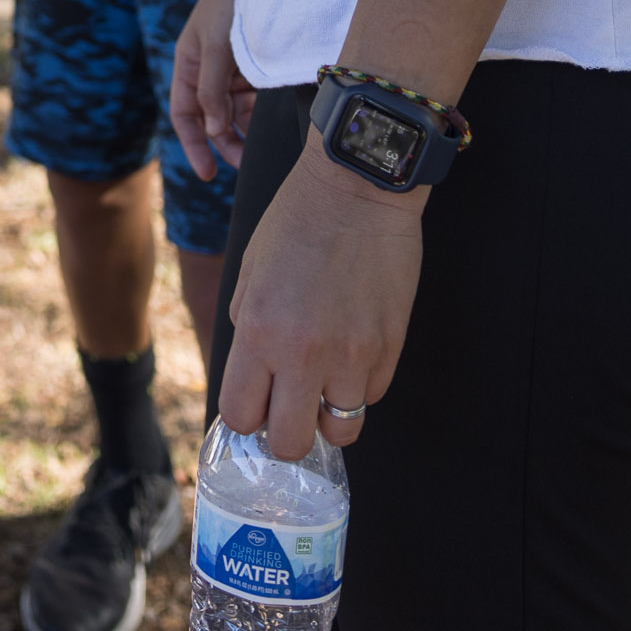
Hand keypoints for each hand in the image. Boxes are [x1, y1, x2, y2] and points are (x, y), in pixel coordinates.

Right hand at [170, 0, 256, 178]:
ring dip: (244, 128)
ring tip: (261, 145)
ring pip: (234, 109)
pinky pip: (252, 95)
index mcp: (188, 63)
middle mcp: (206, 68)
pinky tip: (271, 115)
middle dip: (224, 142)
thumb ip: (212, 91)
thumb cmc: (230, 2)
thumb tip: (214, 131)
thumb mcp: (216, 47)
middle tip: (244, 165)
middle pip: (210, 117)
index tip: (207, 174)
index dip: (194, 145)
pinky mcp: (253, 62)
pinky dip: (259, 108)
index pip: (184, 115)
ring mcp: (230, 66)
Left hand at [219, 143, 425, 460]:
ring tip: (326, 381)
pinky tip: (353, 350)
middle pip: (289, 443)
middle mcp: (303, 352)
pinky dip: (360, 385)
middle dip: (286, 433)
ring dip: (329, 413)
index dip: (246, 417)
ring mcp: (352, 354)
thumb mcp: (250, 272)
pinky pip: (372, 395)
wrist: (357, 187)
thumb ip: (248, 329)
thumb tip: (256, 378)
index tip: (255, 404)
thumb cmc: (296, 222)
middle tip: (290, 407)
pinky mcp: (390, 347)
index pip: (240, 416)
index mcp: (258, 330)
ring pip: (340, 431)